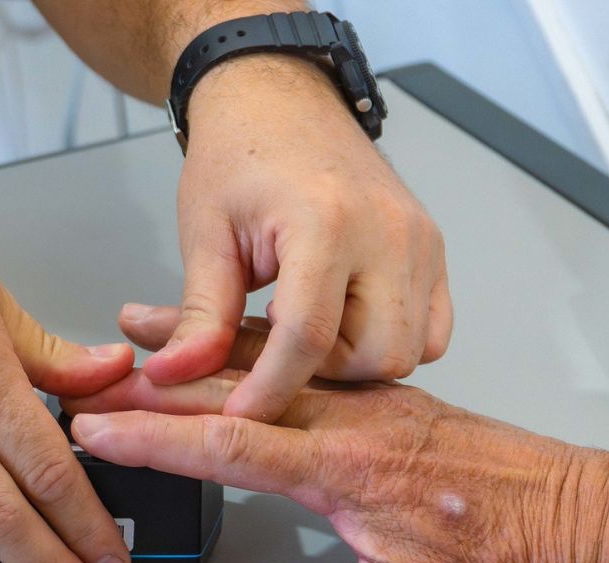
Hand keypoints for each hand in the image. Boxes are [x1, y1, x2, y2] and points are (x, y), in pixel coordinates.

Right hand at [65, 311, 608, 562]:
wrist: (581, 519)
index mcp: (345, 469)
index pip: (226, 445)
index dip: (154, 437)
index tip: (100, 429)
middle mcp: (352, 420)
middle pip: (234, 391)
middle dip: (157, 384)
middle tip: (97, 376)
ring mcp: (370, 402)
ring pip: (268, 362)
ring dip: (199, 349)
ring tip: (141, 329)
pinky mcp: (388, 399)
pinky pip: (307, 359)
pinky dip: (257, 345)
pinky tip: (232, 336)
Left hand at [139, 55, 451, 419]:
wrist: (282, 100)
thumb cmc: (241, 155)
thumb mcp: (206, 234)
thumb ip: (200, 316)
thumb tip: (174, 377)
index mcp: (327, 222)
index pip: (307, 338)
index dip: (270, 389)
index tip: (239, 416)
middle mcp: (389, 232)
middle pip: (376, 356)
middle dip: (324, 375)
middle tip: (277, 351)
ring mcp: (420, 240)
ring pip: (410, 350)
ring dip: (357, 360)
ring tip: (309, 329)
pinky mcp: (433, 248)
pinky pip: (431, 329)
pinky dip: (392, 341)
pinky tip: (347, 320)